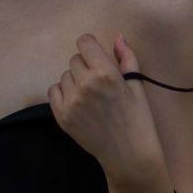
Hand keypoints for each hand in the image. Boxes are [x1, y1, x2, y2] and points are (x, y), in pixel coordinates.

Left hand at [48, 32, 164, 184]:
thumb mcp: (137, 86)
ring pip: (65, 76)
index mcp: (105, 73)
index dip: (91, 47)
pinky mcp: (62, 116)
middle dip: (86, 66)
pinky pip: (53, 91)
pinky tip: (78, 103)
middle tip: (99, 83)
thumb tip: (117, 37)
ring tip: (91, 96)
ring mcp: (71, 102)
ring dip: (75, 81)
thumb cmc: (138, 119)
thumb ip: (126, 58)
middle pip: (75, 59)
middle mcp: (85, 84)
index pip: (84, 42)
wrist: (129, 155)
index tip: (96, 57)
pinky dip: (64, 94)